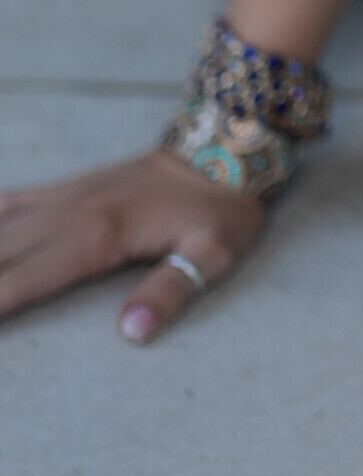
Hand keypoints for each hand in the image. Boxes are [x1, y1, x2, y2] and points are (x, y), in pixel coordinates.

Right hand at [0, 149, 265, 342]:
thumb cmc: (222, 204)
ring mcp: (60, 199)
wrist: (227, 142)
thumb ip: (173, 288)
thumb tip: (132, 332)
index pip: (17, 284)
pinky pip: (8, 205)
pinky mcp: (64, 191)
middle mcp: (65, 216)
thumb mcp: (214, 249)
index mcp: (95, 236)